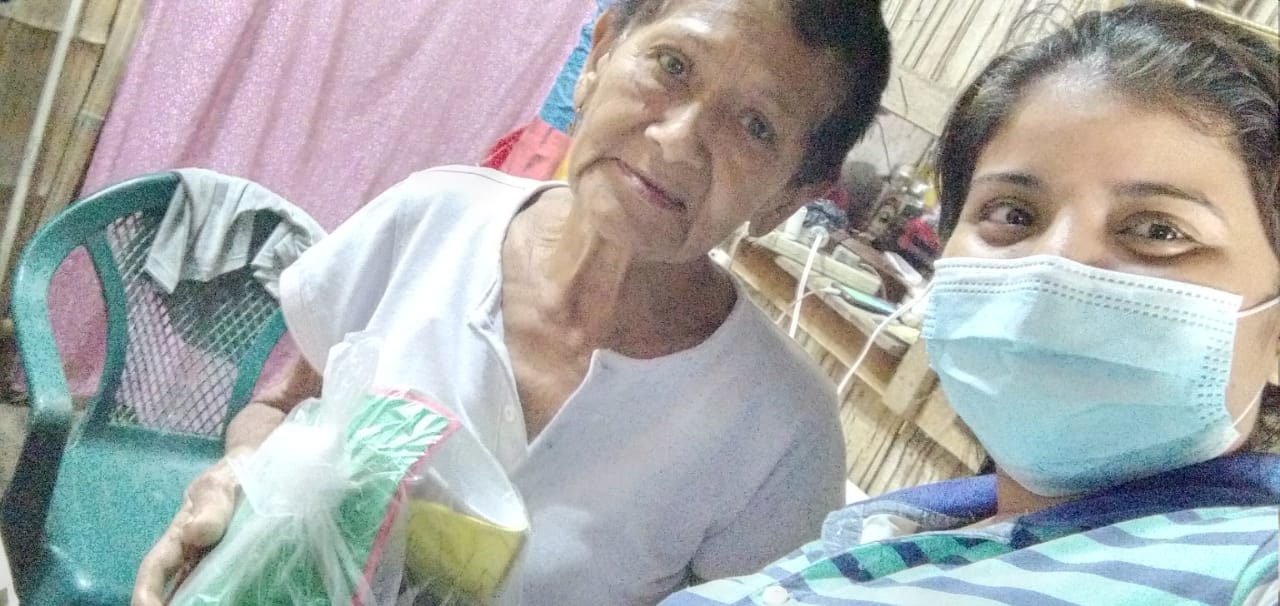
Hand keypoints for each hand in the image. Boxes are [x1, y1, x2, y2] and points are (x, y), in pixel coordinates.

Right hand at [131, 449, 245, 605]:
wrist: (259, 470)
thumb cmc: (229, 478)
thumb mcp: (219, 488)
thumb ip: (211, 509)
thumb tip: (193, 534)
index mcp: (178, 539)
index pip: (154, 571)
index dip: (146, 594)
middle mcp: (190, 558)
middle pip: (171, 592)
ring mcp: (212, 564)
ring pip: (196, 593)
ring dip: (196, 604)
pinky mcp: (235, 566)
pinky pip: (226, 589)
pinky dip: (227, 598)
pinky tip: (240, 602)